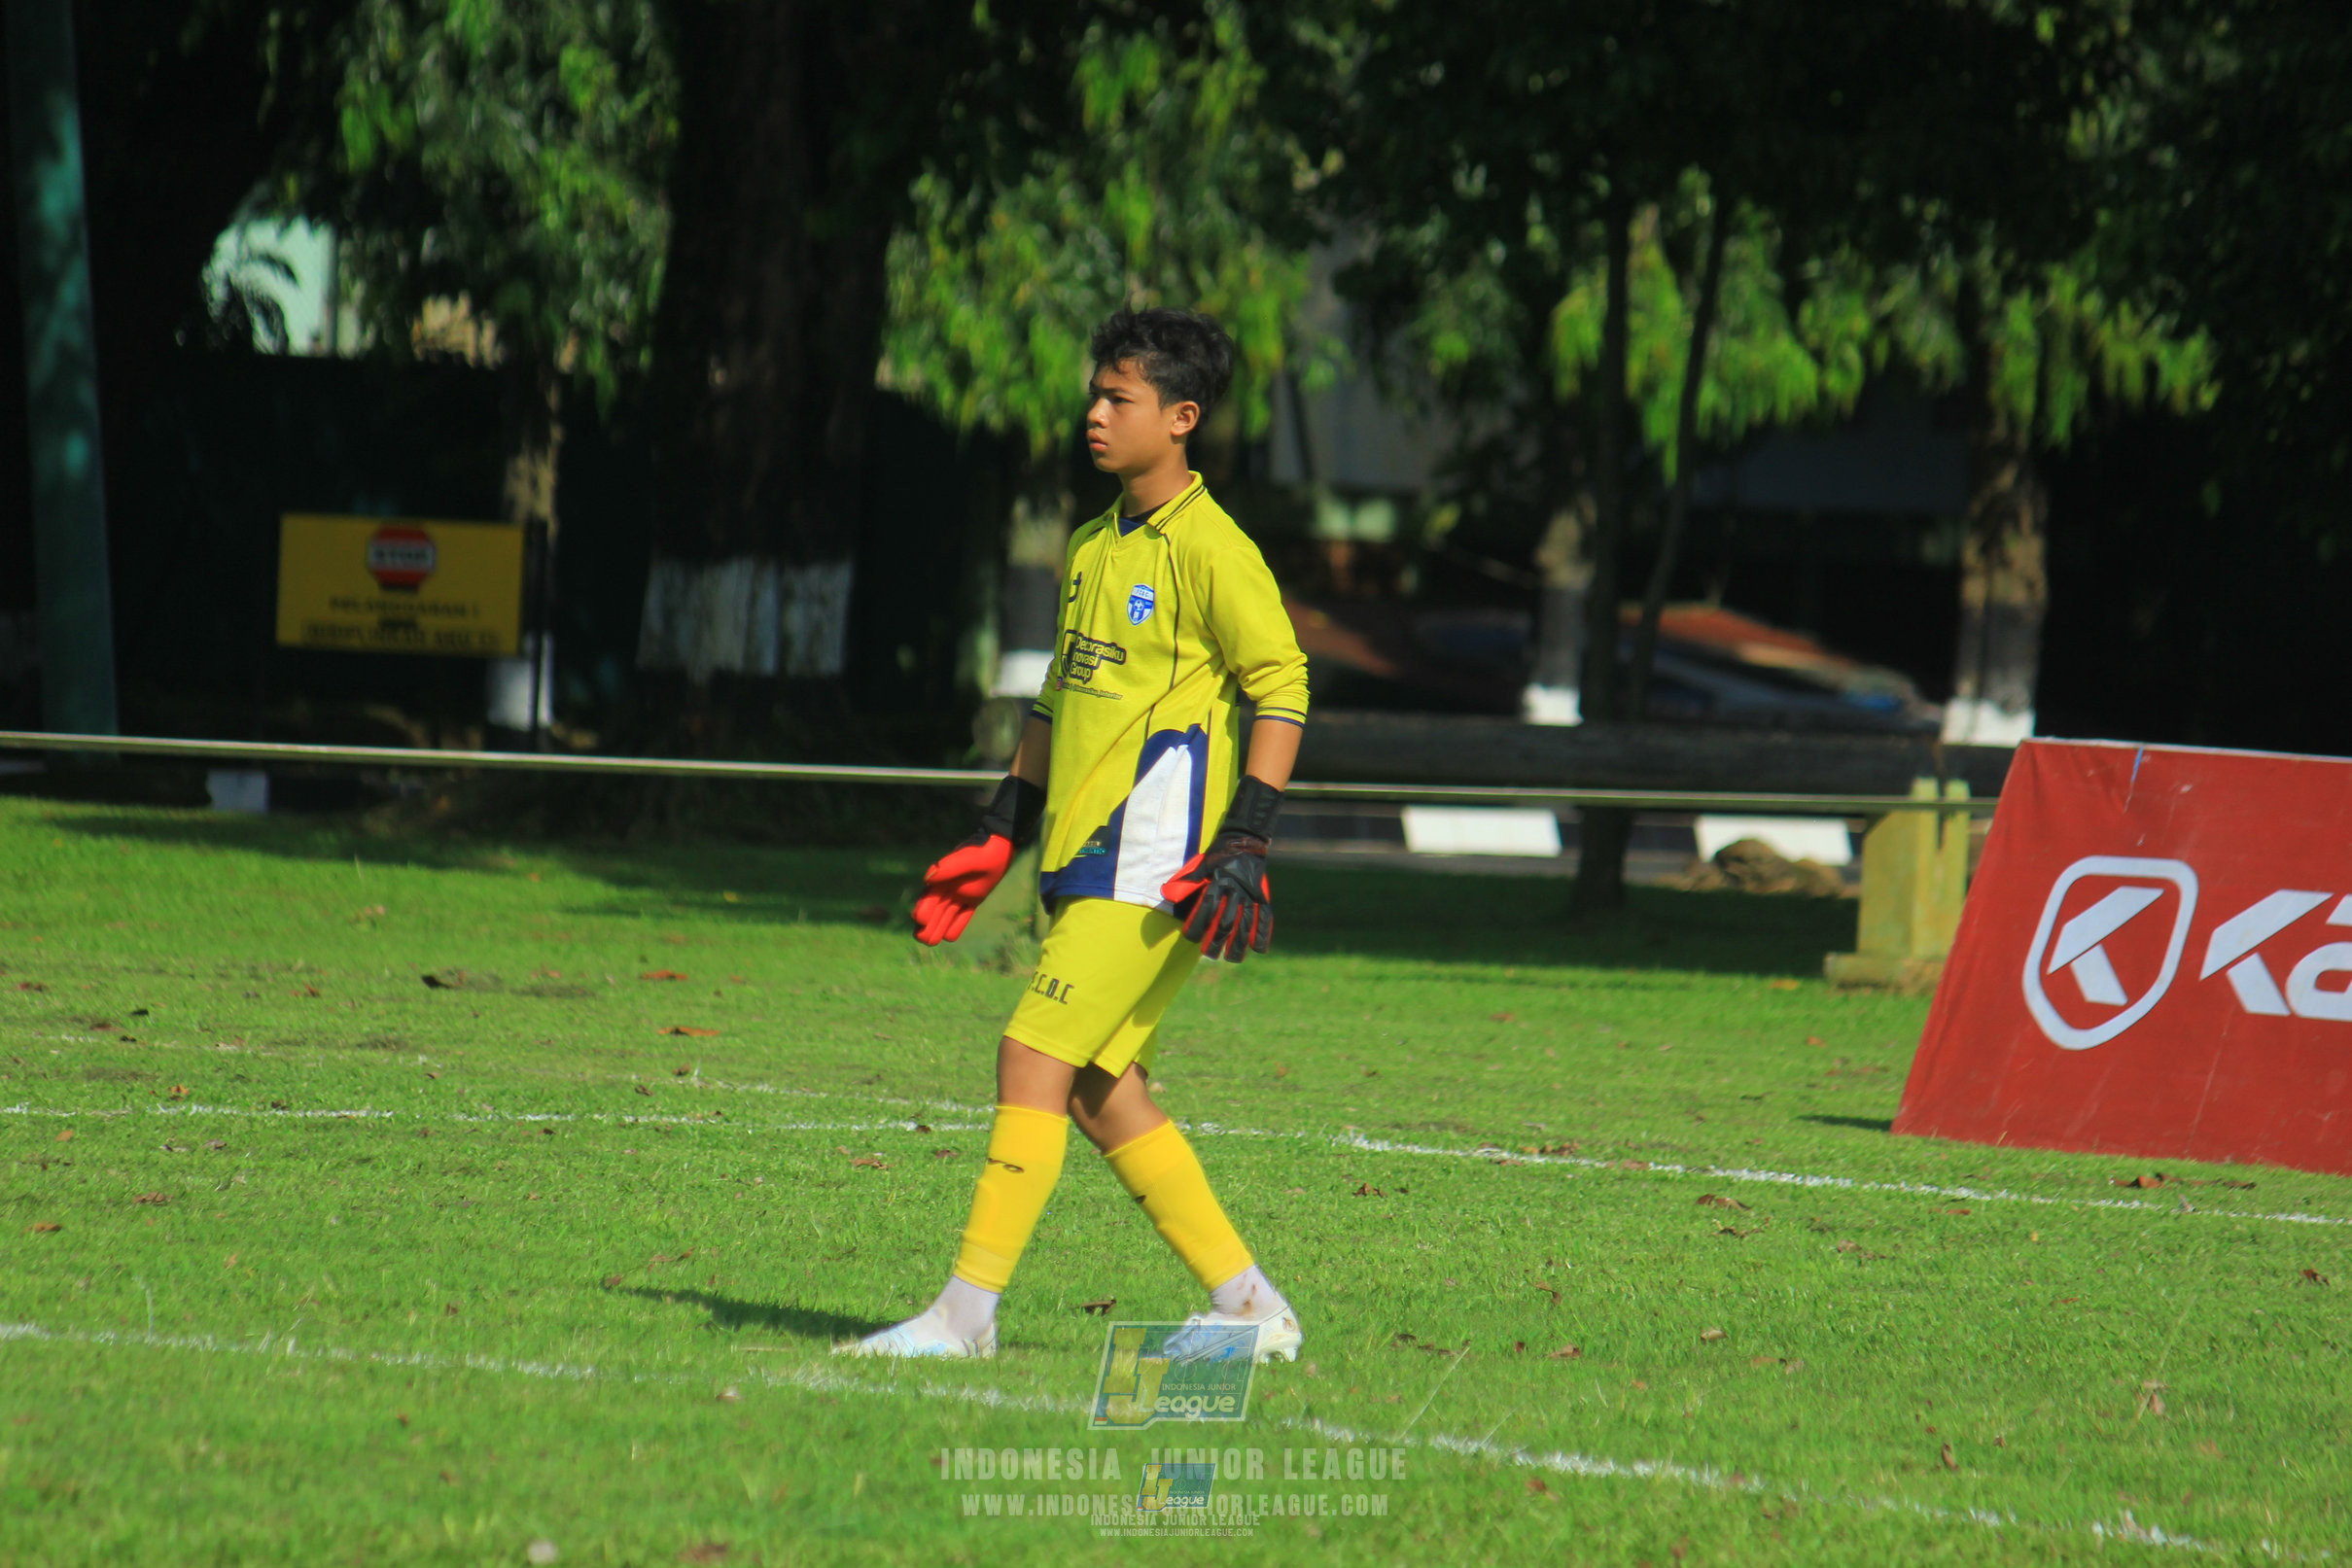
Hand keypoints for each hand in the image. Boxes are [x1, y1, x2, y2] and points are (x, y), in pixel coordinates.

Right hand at [910, 774, 1044, 946]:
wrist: (999, 848)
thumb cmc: (982, 851)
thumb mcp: (968, 859)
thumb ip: (950, 867)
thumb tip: (928, 878)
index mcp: (942, 880)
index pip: (928, 899)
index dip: (923, 910)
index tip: (920, 920)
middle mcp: (947, 888)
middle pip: (934, 912)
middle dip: (927, 925)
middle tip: (926, 940)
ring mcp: (960, 895)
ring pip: (946, 916)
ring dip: (938, 928)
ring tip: (932, 942)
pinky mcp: (973, 899)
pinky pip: (963, 916)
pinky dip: (957, 925)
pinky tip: (950, 937)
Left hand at [1162, 829, 1271, 960]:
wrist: (1244, 842)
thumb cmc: (1217, 857)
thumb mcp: (1200, 865)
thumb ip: (1186, 883)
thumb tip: (1166, 894)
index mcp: (1218, 882)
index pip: (1206, 908)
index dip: (1198, 925)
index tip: (1191, 938)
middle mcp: (1235, 890)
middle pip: (1226, 921)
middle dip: (1217, 940)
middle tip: (1210, 955)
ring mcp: (1250, 894)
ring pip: (1245, 923)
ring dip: (1239, 943)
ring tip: (1232, 958)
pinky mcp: (1261, 896)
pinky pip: (1264, 917)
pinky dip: (1263, 933)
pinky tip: (1258, 949)